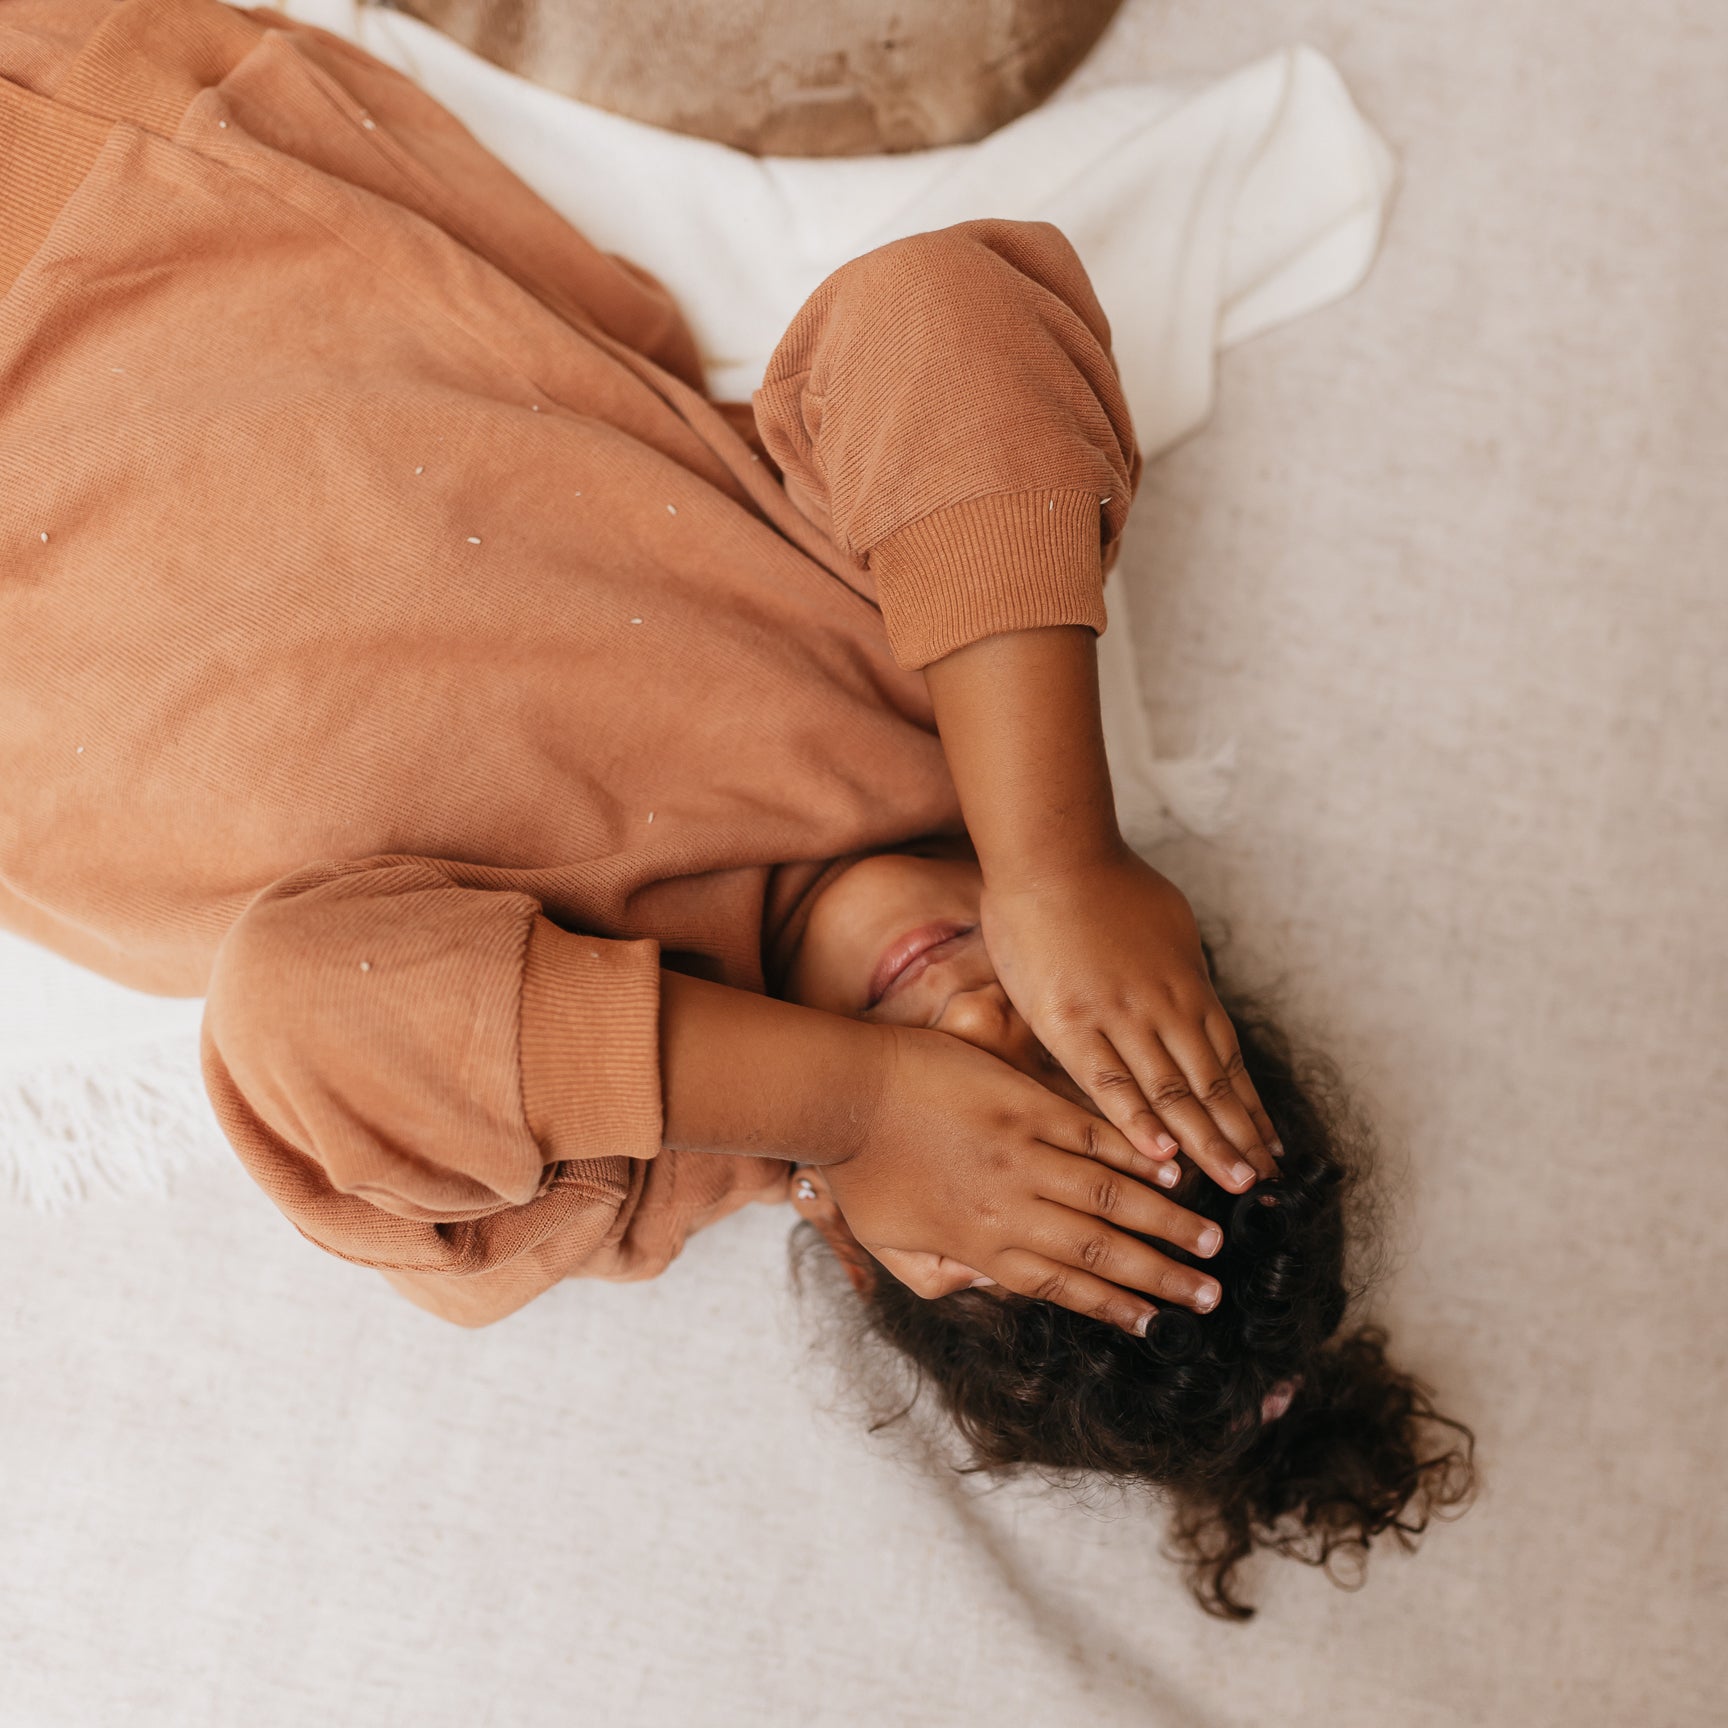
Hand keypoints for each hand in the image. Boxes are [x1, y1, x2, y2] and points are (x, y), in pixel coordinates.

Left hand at [822, 1022, 1225, 1334]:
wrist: (841, 1094)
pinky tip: (1172, 1164)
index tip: (1158, 1326)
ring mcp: (1021, 1153)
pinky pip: (1091, 1134)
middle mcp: (1010, 1208)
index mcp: (979, 1246)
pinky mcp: (1023, 1103)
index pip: (1061, 1287)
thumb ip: (940, 1277)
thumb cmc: (855, 1168)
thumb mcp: (887, 1244)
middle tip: (1210, 1294)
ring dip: (1165, 1221)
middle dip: (1160, 1277)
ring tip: (1210, 1240)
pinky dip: (1134, 1152)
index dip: (1116, 1308)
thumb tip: (989, 1287)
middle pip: (1101, 1251)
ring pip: (1110, 1196)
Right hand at [979, 842, 1280, 1192]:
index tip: (1273, 1148)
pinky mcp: (1070, 1022)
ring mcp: (1119, 1016)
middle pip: (1212, 1086)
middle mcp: (1164, 1007)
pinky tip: (1159, 1155)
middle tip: (1266, 1185)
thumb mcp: (1166, 923)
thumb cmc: (1104, 880)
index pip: (1229, 1061)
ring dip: (1206, 1142)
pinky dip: (1136, 1121)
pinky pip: (1108, 1081)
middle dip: (1241, 1139)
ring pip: (1172, 1091)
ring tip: (1234, 1183)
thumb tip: (1194, 993)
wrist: (1053, 852)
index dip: (1252, 1109)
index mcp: (1187, 985)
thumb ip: (1179, 969)